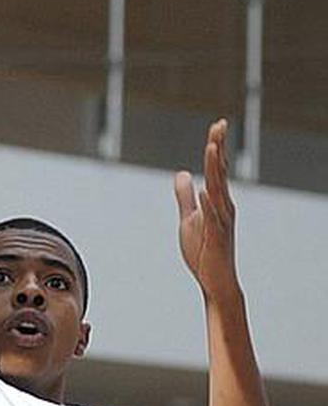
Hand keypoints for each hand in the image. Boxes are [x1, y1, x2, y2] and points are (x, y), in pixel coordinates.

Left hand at [174, 119, 239, 299]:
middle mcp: (223, 207)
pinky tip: (205, 190)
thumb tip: (181, 174)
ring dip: (215, 170)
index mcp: (218, 201)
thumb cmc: (204, 249)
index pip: (217, 169)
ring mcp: (221, 222)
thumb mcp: (189, 217)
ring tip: (211, 148)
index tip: (217, 125)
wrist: (216, 280)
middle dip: (219, 149)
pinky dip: (208, 204)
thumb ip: (184, 196)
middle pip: (220, 173)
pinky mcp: (216, 237)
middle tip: (220, 125)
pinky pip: (213, 218)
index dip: (217, 147)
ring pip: (218, 190)